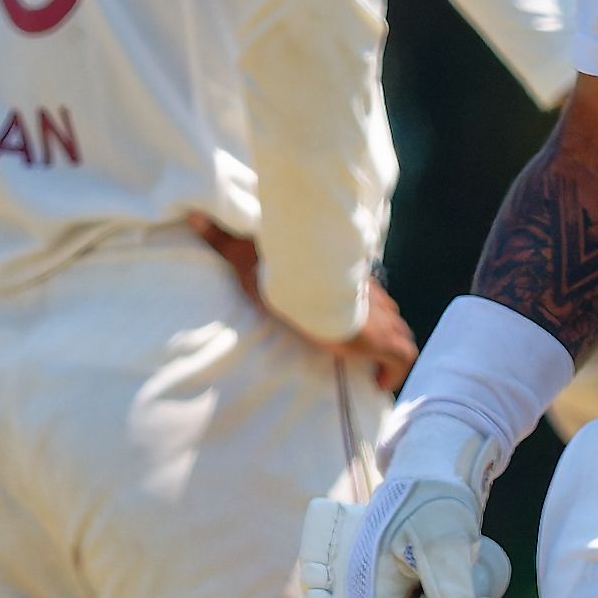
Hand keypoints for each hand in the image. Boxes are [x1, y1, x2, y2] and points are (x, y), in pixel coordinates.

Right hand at [188, 215, 418, 390]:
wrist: (308, 286)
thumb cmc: (281, 271)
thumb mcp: (249, 256)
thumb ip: (224, 239)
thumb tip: (194, 214)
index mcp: (346, 278)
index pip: (365, 291)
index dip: (362, 308)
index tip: (352, 323)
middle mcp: (371, 297)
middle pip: (388, 313)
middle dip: (379, 331)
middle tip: (363, 348)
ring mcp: (383, 319)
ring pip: (399, 335)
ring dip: (387, 352)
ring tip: (370, 368)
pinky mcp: (385, 341)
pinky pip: (403, 360)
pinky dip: (394, 372)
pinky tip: (378, 383)